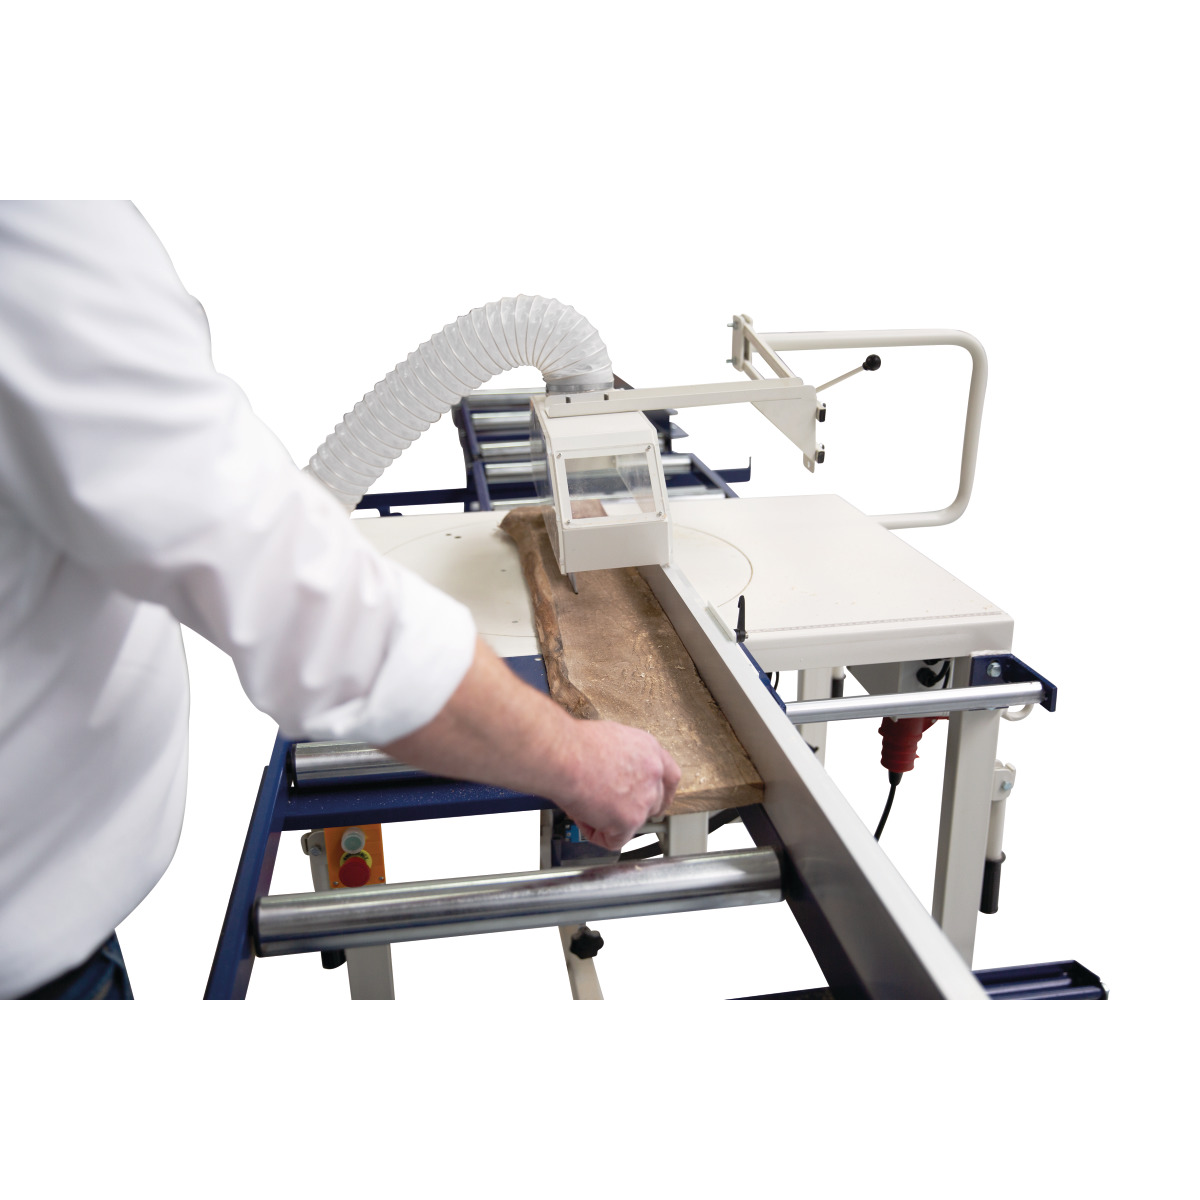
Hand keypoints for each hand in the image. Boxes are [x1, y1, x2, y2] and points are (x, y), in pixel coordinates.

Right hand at [382, 640, 679, 851]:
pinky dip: (594, 833)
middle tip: (607, 812)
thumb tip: (594, 754)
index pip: (670, 774)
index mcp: (647, 747)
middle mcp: (652, 771)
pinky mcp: (628, 818)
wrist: (555, 752)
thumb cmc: (564, 739)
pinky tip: (578, 814)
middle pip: (656, 803)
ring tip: (582, 805)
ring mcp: (643, 796)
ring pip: (633, 824)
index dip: (658, 791)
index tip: (648, 801)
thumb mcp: (598, 736)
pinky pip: (615, 840)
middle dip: (631, 811)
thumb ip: (610, 753)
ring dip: (606, 820)